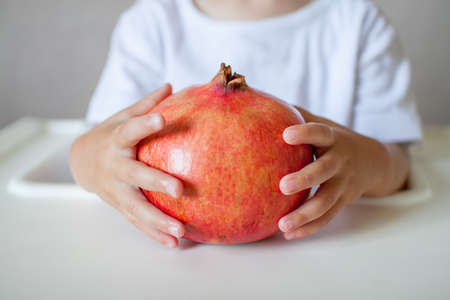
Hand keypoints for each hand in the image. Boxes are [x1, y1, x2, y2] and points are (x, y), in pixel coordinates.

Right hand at [70, 84, 184, 247]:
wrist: (81, 161)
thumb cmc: (110, 135)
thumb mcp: (123, 117)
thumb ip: (146, 106)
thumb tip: (171, 86)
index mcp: (116, 140)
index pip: (130, 129)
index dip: (144, 123)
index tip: (161, 118)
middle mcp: (114, 167)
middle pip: (134, 175)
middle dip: (155, 182)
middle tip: (179, 189)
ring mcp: (115, 190)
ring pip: (136, 207)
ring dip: (158, 221)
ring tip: (181, 231)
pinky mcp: (119, 205)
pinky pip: (137, 221)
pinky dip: (154, 234)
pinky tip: (173, 243)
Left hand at [277, 108, 408, 239]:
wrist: (373, 161)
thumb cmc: (334, 140)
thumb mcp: (322, 123)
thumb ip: (297, 114)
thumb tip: (257, 98)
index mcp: (333, 138)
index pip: (321, 133)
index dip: (306, 134)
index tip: (286, 135)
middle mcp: (340, 161)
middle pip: (325, 170)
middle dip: (305, 178)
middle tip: (282, 185)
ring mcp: (344, 184)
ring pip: (327, 201)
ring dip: (305, 214)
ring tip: (282, 224)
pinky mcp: (344, 201)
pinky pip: (328, 217)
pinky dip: (310, 227)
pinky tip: (289, 234)